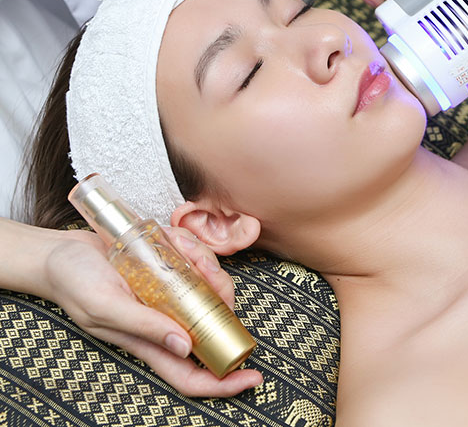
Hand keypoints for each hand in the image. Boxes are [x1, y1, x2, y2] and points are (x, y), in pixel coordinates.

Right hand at [42, 227, 261, 396]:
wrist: (60, 252)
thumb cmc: (74, 282)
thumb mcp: (105, 307)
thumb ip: (143, 326)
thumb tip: (186, 347)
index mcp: (149, 342)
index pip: (191, 375)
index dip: (224, 383)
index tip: (253, 376)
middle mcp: (163, 321)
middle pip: (211, 320)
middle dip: (222, 297)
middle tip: (210, 270)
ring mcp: (166, 296)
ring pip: (207, 287)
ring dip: (204, 264)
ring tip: (183, 246)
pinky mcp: (165, 272)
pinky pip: (192, 261)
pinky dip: (190, 247)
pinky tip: (173, 237)